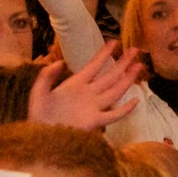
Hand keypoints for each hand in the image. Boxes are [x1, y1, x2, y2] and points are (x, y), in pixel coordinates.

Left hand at [27, 44, 142, 130]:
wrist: (41, 134)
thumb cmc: (39, 114)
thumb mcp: (38, 91)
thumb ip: (47, 76)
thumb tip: (61, 62)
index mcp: (76, 84)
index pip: (94, 66)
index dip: (104, 54)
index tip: (114, 41)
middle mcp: (89, 93)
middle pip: (110, 76)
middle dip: (123, 63)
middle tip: (135, 50)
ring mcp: (94, 107)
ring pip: (116, 91)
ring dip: (127, 79)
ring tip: (139, 67)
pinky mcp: (95, 121)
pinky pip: (114, 115)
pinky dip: (125, 109)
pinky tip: (135, 101)